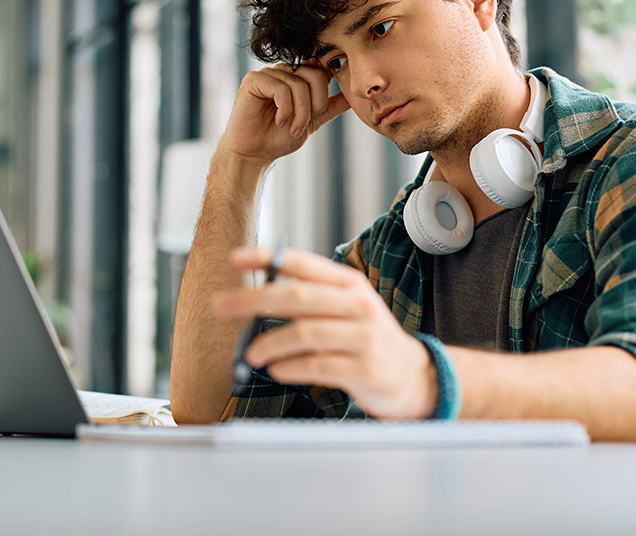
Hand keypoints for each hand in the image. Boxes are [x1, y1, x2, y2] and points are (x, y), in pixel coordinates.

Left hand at [213, 246, 437, 419]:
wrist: (414, 376)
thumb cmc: (366, 339)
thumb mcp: (345, 308)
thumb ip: (309, 299)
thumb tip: (255, 299)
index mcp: (349, 284)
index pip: (303, 264)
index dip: (266, 258)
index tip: (234, 258)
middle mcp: (358, 305)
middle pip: (297, 296)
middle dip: (252, 299)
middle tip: (221, 306)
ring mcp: (364, 337)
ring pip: (303, 333)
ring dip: (268, 344)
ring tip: (251, 354)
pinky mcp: (365, 369)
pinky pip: (316, 365)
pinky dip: (289, 368)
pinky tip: (277, 370)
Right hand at [216, 60, 349, 166]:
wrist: (254, 153)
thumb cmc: (278, 138)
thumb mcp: (312, 121)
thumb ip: (330, 106)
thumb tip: (353, 96)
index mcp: (297, 77)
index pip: (323, 71)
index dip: (324, 92)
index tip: (317, 112)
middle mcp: (283, 71)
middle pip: (315, 75)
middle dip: (315, 104)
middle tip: (304, 125)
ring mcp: (268, 74)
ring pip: (299, 84)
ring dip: (300, 112)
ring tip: (291, 128)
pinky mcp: (253, 80)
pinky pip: (281, 88)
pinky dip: (285, 109)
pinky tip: (278, 121)